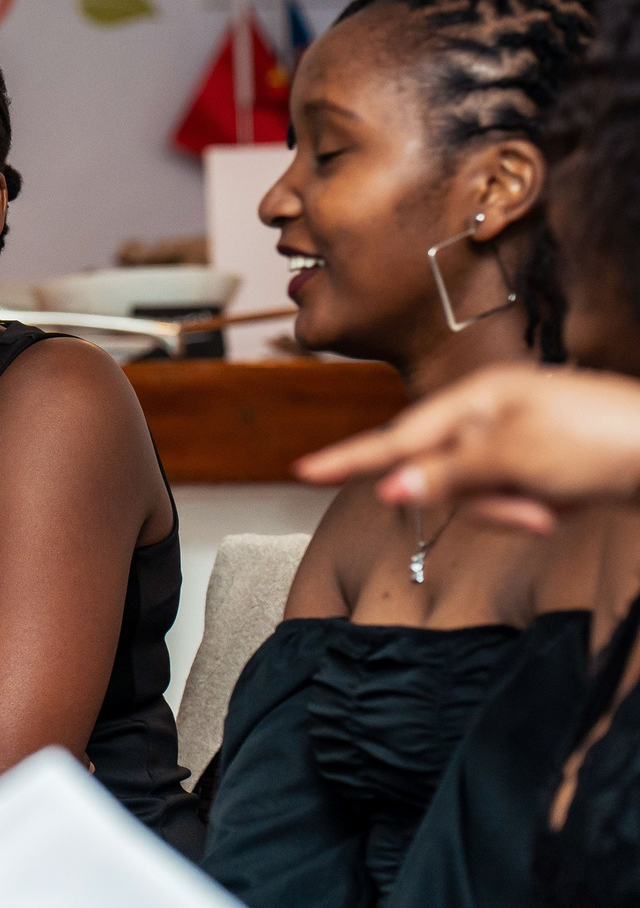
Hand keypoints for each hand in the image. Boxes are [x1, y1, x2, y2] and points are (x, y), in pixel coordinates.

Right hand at [296, 365, 639, 534]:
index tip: (306, 471)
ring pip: (475, 494)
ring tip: (553, 507)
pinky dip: (531, 511)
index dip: (351, 457)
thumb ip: (446, 474)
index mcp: (479, 397)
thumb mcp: (513, 456)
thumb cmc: (602, 439)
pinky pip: (508, 500)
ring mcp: (520, 442)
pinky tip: (562, 505)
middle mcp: (494, 415)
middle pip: (441, 473)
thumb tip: (390, 487)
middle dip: (479, 501)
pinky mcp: (544, 468)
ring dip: (511, 510)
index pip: (398, 434)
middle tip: (529, 507)